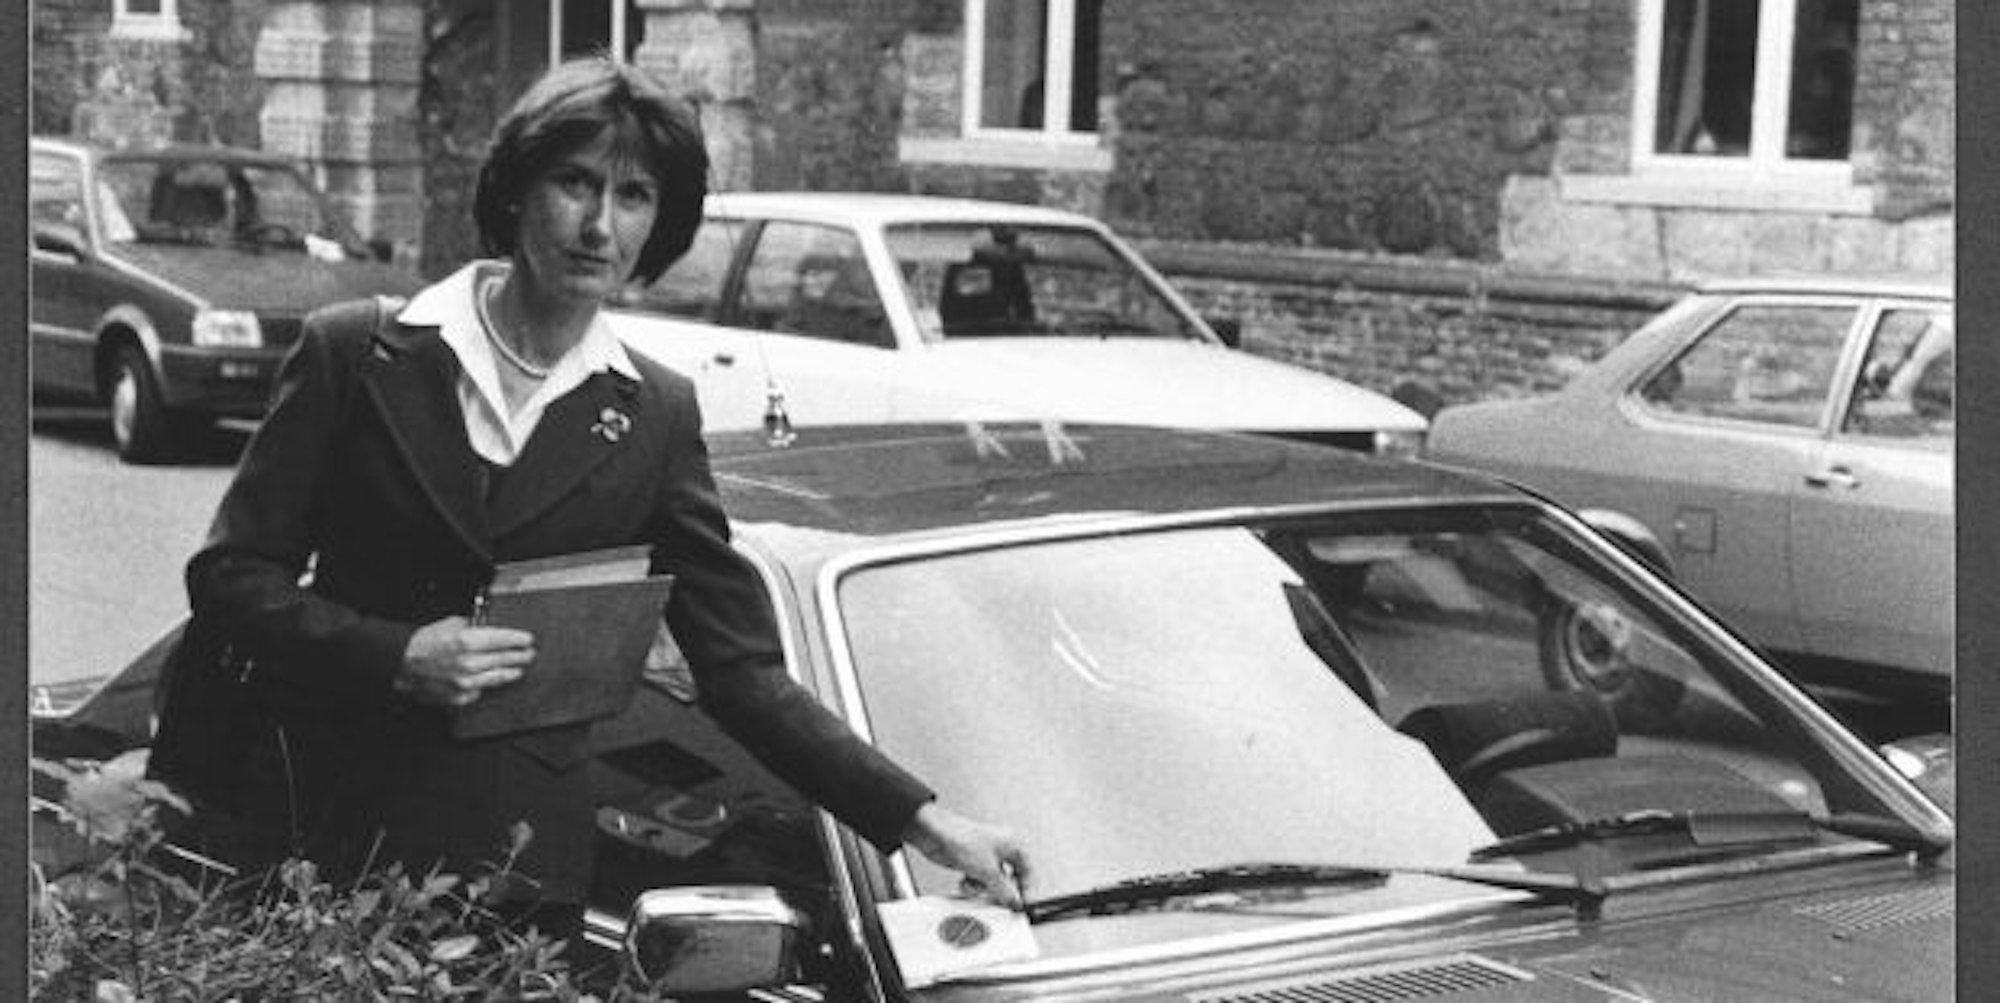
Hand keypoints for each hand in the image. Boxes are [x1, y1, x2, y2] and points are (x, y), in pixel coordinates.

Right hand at [397, 615, 534, 706]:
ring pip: (499, 678)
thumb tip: (494, 628)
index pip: (504, 640)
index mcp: (468, 641)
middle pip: (506, 659)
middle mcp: (469, 663)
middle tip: (529, 654)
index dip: (519, 639)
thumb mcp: (452, 623)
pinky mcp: (461, 696)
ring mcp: (466, 682)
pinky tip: (494, 679)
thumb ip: (475, 626)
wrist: (403, 663)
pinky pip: (482, 690)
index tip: (528, 639)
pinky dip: (487, 684)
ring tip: (518, 669)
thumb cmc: (425, 641)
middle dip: (520, 656)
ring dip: (511, 672)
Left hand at [902, 802, 1029, 909]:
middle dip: (1000, 890)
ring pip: (993, 881)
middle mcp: (1001, 848)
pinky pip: (979, 879)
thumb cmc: (961, 838)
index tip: (1022, 905)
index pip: (1028, 872)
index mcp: (1013, 844)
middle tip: (999, 901)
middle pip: (1010, 878)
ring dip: (983, 887)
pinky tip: (965, 880)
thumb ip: (1004, 890)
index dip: (1026, 890)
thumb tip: (1016, 902)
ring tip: (975, 884)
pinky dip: (973, 883)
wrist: (934, 834)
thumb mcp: (988, 871)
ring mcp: (986, 855)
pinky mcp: (972, 861)